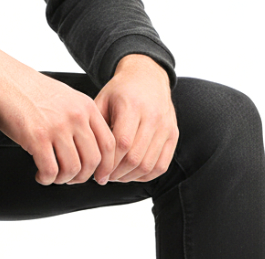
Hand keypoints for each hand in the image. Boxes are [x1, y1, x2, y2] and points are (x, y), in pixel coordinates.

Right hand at [0, 42, 115, 185]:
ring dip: (63, 180)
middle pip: (94, 161)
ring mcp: (57, 127)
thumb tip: (91, 154)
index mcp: (86, 107)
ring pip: (73, 169)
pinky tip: (40, 175)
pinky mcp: (37, 137)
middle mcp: (75, 116)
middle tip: (70, 179)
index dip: (106, 166)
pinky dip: (46, 179)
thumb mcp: (65, 99)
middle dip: (82, 177)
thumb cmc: (29, 92)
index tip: (98, 177)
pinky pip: (50, 171)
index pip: (109, 144)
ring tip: (52, 176)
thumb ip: (80, 121)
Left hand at [92, 54, 178, 183]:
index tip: (97, 174)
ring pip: (148, 165)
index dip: (108, 164)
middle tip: (106, 177)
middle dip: (117, 174)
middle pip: (135, 158)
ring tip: (118, 176)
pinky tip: (133, 173)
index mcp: (132, 105)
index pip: (122, 144)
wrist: (147, 76)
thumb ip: (97, 128)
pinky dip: (146, 176)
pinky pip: (161, 166)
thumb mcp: (102, 101)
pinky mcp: (173, 135)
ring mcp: (165, 126)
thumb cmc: (120, 92)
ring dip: (130, 177)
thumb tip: (91, 161)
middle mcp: (152, 115)